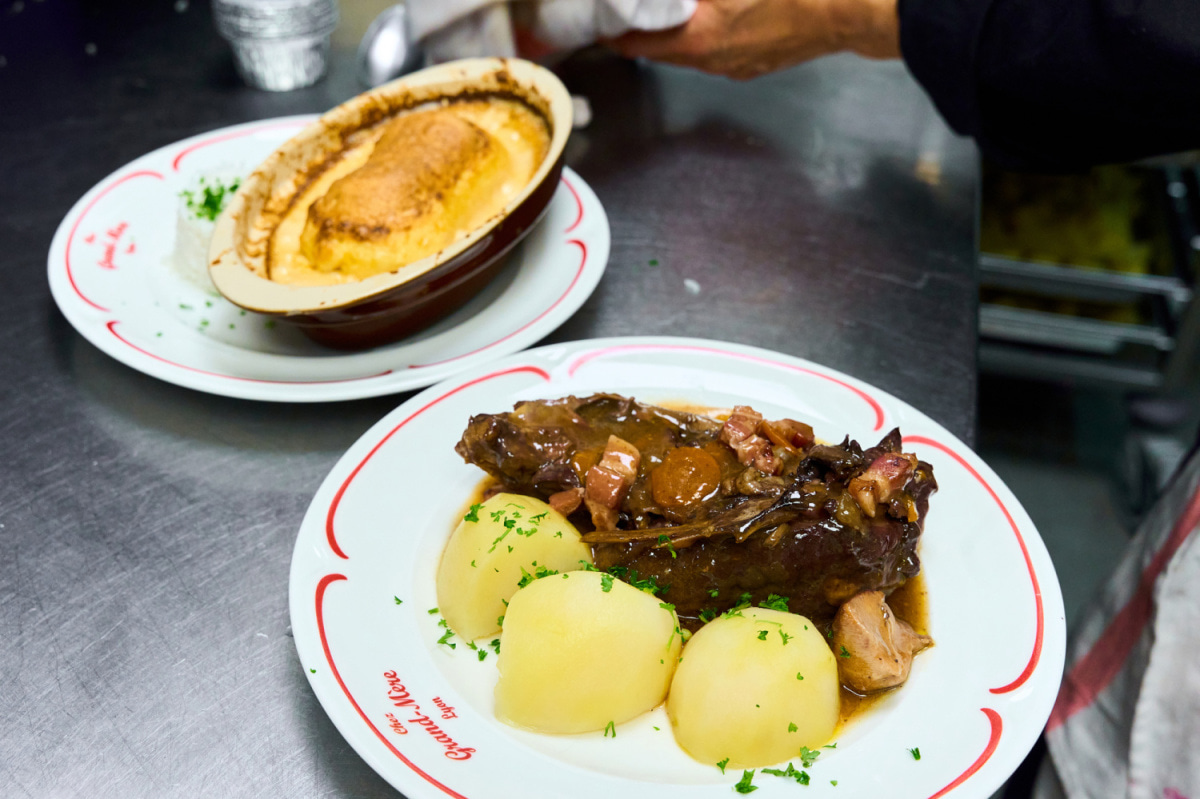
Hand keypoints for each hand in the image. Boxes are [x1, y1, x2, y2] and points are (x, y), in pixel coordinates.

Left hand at [606, 0, 899, 79]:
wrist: (850, 11)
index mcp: (700, 37)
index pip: (635, 41)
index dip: (613, 27)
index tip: (600, 16)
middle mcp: (712, 61)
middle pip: (657, 50)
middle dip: (640, 29)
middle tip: (627, 8)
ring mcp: (735, 68)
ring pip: (686, 52)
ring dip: (671, 32)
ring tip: (665, 9)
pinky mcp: (755, 65)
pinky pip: (714, 53)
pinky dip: (700, 36)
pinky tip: (709, 15)